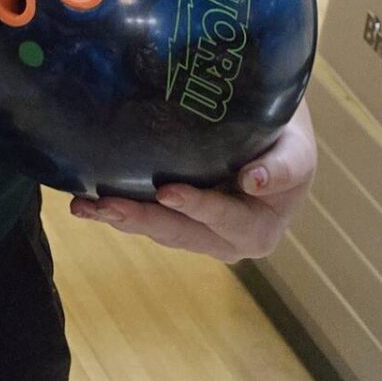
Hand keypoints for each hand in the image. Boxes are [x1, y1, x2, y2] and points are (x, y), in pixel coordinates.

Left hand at [69, 102, 317, 261]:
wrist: (273, 139)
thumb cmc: (287, 142)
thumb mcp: (296, 151)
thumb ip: (281, 166)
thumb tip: (253, 180)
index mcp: (259, 229)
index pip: (225, 219)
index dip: (197, 207)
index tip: (167, 192)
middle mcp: (227, 241)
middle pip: (182, 232)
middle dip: (141, 219)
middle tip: (106, 206)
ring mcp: (199, 234)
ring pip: (158, 230)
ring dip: (120, 218)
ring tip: (84, 206)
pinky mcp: (176, 221)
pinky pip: (147, 218)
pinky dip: (117, 211)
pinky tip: (86, 203)